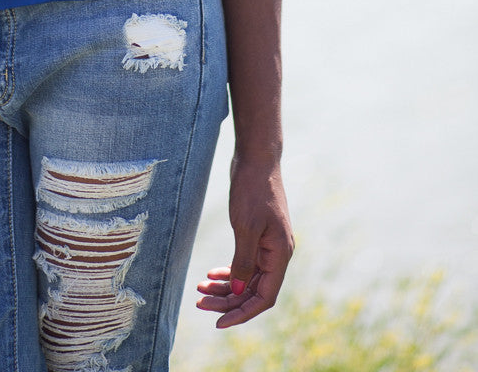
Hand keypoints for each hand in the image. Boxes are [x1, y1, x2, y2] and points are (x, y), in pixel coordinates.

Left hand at [195, 158, 293, 328]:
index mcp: (280, 255)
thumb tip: (236, 291)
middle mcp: (277, 254)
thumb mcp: (245, 226)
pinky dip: (229, 271)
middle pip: (253, 290)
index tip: (219, 321)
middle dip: (228, 300)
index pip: (264, 297)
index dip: (242, 312)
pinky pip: (244, 263)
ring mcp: (268, 245)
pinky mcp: (257, 236)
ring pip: (247, 278)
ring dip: (225, 287)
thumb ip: (243, 261)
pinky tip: (211, 274)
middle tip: (200, 303)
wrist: (256, 159)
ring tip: (200, 289)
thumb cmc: (253, 189)